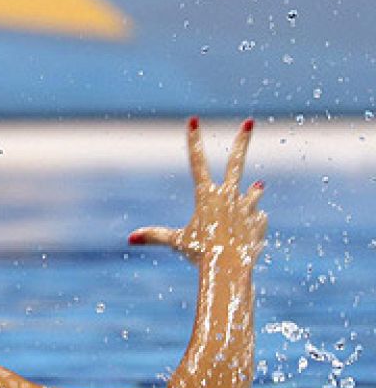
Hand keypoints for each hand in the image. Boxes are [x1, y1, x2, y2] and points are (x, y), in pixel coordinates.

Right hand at [129, 118, 267, 262]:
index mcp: (205, 195)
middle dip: (242, 141)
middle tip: (249, 122)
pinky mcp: (258, 221)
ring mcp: (246, 206)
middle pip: (236, 162)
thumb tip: (130, 239)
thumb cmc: (199, 253)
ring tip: (256, 188)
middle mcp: (228, 195)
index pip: (196, 162)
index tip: (193, 120)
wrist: (228, 267)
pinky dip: (251, 224)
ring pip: (252, 192)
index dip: (193, 140)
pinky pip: (256, 218)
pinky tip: (246, 235)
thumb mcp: (175, 242)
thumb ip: (155, 236)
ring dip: (252, 192)